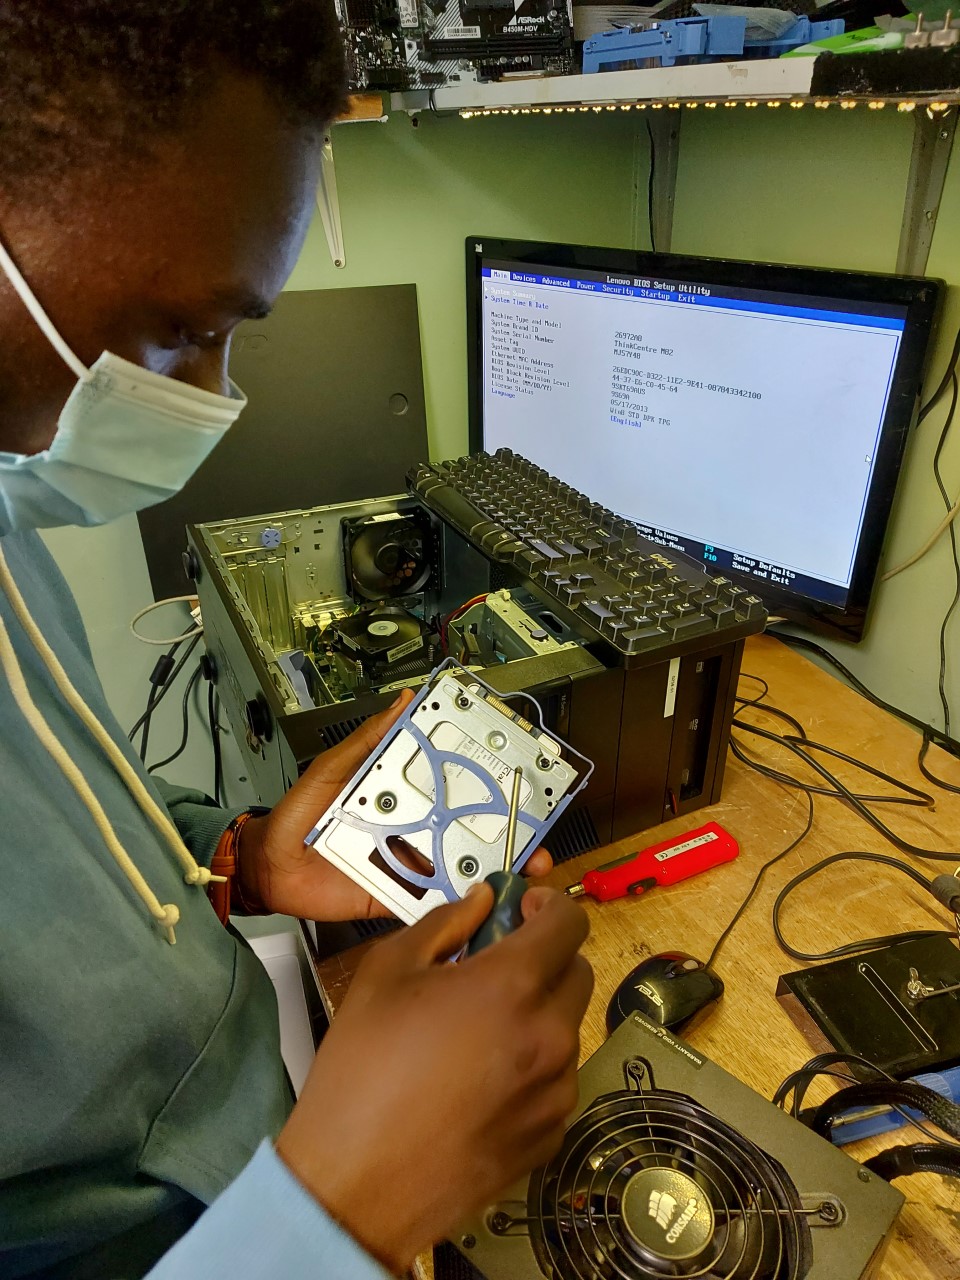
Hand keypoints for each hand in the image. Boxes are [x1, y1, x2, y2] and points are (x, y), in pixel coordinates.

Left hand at [238, 689, 552, 919]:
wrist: (269, 869)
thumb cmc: (298, 814)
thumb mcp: (333, 768)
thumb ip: (369, 740)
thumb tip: (404, 700)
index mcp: (404, 797)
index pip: (453, 790)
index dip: (488, 789)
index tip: (522, 787)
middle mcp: (413, 831)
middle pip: (468, 835)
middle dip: (507, 840)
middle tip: (536, 843)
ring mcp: (406, 867)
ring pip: (459, 872)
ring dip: (491, 875)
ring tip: (522, 877)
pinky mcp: (394, 899)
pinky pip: (429, 903)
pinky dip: (455, 906)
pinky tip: (482, 905)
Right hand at [275, 885, 592, 1272]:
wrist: (356, 1184)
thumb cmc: (363, 1071)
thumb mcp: (387, 971)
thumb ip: (444, 924)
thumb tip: (481, 904)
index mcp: (512, 986)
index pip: (569, 923)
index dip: (550, 905)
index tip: (524, 908)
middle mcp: (549, 1036)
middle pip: (577, 972)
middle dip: (544, 958)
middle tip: (496, 966)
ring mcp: (555, 1091)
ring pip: (567, 1028)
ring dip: (537, 1013)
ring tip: (479, 1031)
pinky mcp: (551, 1134)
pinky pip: (555, 1080)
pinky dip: (531, 1066)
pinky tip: (481, 1079)